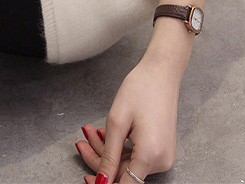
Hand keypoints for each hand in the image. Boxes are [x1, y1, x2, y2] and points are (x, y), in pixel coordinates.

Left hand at [76, 54, 179, 183]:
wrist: (161, 73)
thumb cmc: (140, 89)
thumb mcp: (117, 121)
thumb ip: (108, 155)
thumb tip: (102, 182)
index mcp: (150, 155)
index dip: (104, 183)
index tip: (86, 178)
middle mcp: (161, 161)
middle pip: (123, 173)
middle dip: (99, 158)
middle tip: (82, 141)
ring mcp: (163, 156)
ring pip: (128, 164)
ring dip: (107, 150)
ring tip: (91, 131)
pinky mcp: (161, 149)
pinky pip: (136, 156)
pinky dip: (120, 147)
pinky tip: (106, 133)